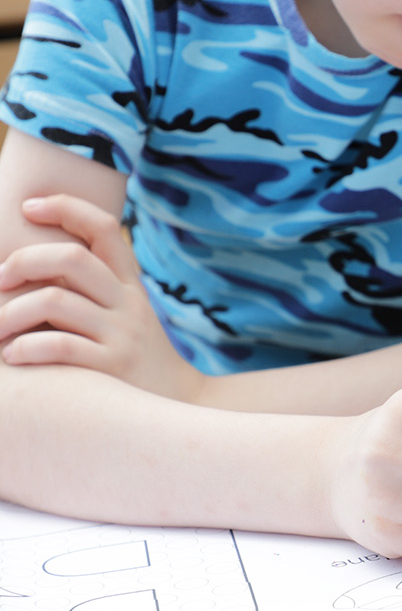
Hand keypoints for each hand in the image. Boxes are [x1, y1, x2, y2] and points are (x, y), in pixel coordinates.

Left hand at [0, 194, 198, 398]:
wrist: (177, 403)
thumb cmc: (134, 359)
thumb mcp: (125, 316)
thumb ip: (90, 291)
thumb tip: (30, 268)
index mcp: (128, 285)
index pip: (104, 228)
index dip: (66, 207)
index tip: (28, 206)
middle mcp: (127, 303)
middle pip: (73, 258)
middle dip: (24, 261)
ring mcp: (122, 334)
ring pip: (55, 301)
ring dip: (10, 313)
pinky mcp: (113, 367)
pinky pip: (60, 346)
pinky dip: (26, 347)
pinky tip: (13, 356)